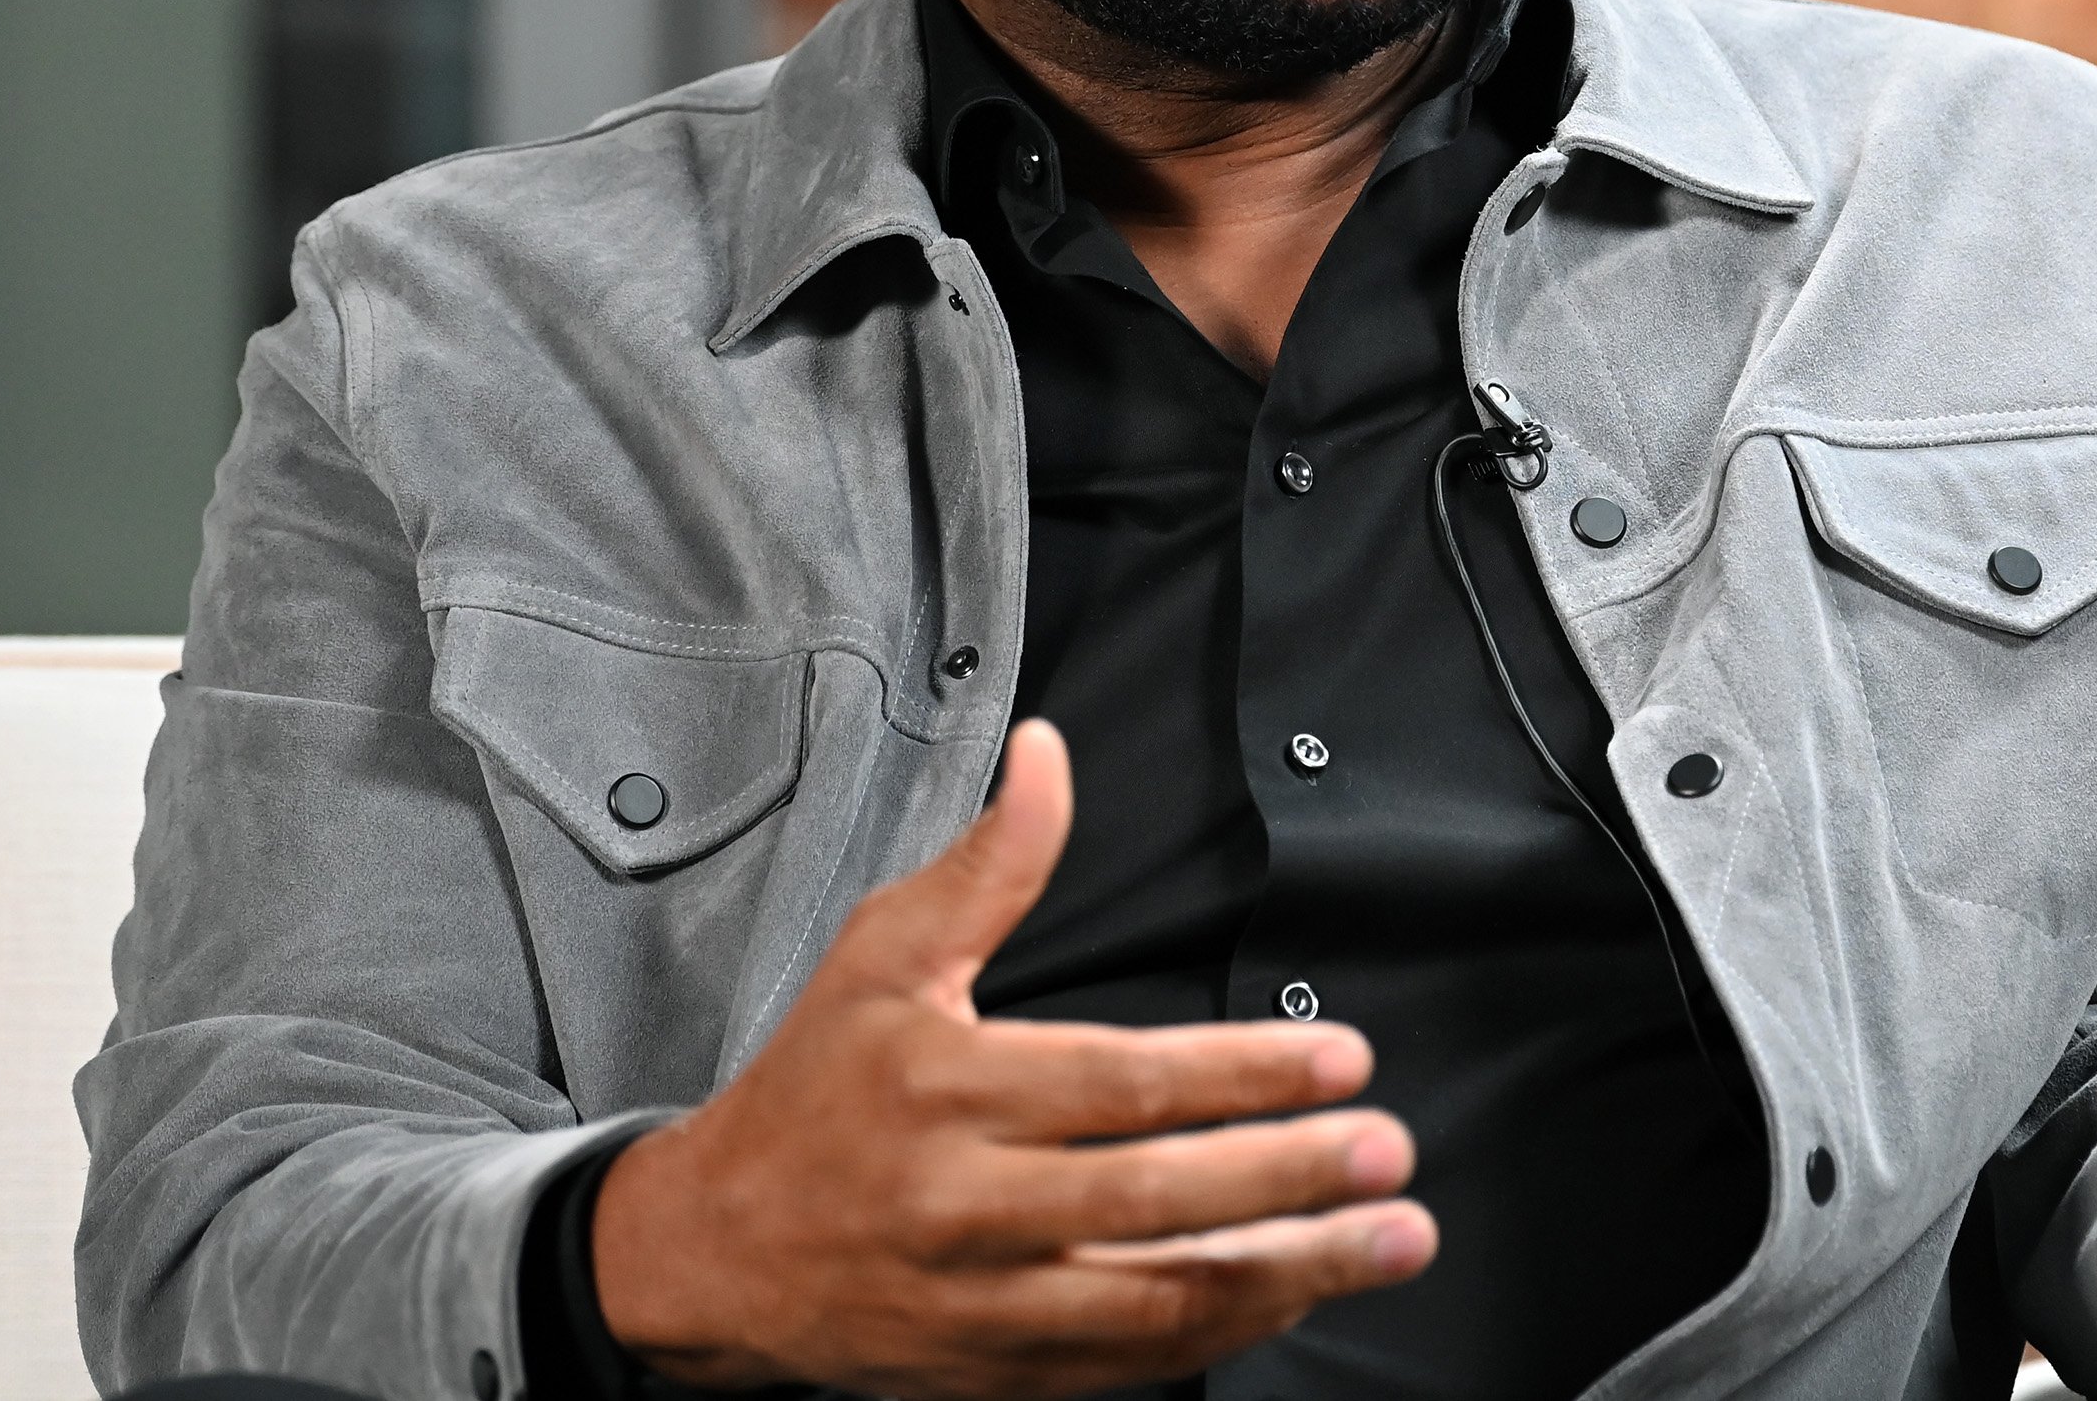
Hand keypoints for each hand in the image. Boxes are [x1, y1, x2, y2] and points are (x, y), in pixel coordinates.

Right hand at [589, 719, 1435, 1395]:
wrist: (710, 1254)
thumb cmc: (808, 1097)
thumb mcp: (883, 956)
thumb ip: (992, 865)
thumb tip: (1050, 757)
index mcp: (947, 1093)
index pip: (1120, 1083)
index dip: (1241, 1074)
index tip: (1339, 1059)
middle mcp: (968, 1205)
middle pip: (1153, 1199)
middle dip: (1288, 1179)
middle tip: (1386, 1154)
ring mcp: (986, 1303)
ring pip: (1157, 1301)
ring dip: (1287, 1271)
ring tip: (1386, 1239)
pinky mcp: (998, 1371)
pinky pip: (1131, 1362)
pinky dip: (1221, 1329)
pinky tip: (1293, 1290)